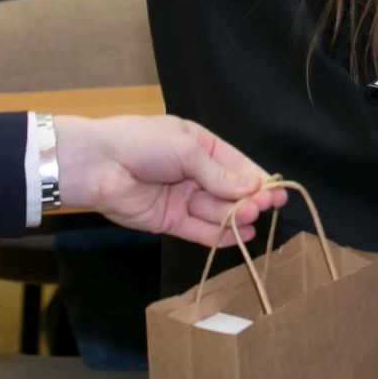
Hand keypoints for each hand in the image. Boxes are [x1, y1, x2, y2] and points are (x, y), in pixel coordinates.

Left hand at [55, 115, 285, 245]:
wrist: (98, 164)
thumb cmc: (143, 143)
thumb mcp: (188, 149)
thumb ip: (219, 174)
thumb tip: (253, 186)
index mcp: (200, 147)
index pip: (237, 165)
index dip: (257, 178)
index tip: (279, 191)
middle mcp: (194, 173)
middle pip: (230, 190)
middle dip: (248, 198)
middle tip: (266, 206)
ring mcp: (182, 198)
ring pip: (216, 211)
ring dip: (235, 215)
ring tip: (252, 217)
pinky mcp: (169, 221)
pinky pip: (199, 229)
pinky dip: (220, 234)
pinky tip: (241, 235)